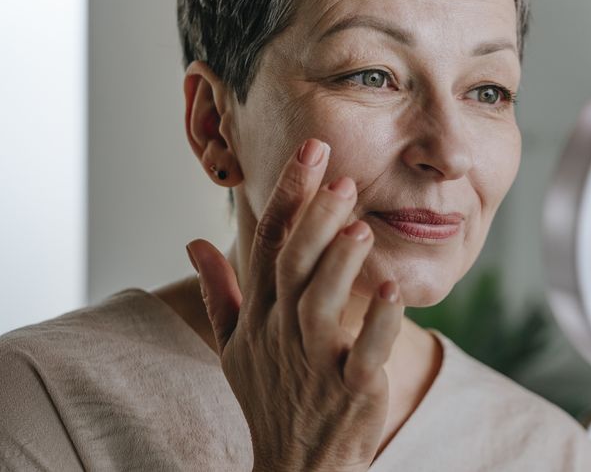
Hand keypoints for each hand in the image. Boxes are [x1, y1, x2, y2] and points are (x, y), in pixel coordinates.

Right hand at [186, 138, 403, 471]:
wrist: (296, 465)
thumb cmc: (271, 397)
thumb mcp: (234, 344)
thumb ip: (220, 290)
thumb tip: (195, 243)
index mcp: (261, 312)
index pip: (269, 243)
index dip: (288, 195)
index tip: (311, 150)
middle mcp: (283, 329)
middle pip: (292, 265)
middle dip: (313, 218)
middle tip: (340, 175)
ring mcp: (314, 360)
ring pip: (320, 305)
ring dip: (340, 266)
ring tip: (360, 229)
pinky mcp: (350, 388)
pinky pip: (365, 354)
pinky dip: (380, 324)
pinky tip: (395, 290)